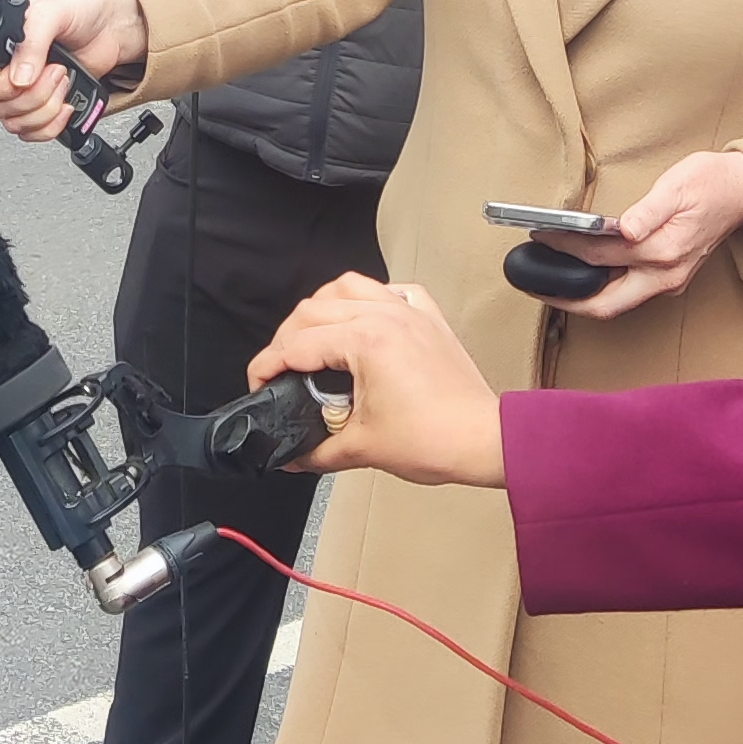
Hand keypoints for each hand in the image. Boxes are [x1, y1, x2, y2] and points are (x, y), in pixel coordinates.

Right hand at [0, 0, 149, 143]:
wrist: (113, 24)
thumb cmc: (80, 8)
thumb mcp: (51, 13)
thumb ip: (31, 42)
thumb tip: (18, 77)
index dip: (1, 86)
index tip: (29, 75)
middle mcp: (5, 71)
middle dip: (33, 96)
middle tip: (56, 71)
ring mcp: (23, 92)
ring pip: (16, 124)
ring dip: (45, 110)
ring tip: (64, 82)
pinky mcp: (43, 107)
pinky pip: (34, 133)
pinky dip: (52, 126)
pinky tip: (66, 106)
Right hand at [246, 273, 505, 487]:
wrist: (485, 440)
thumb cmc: (437, 439)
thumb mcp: (362, 449)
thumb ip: (316, 451)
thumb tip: (290, 456)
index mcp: (364, 341)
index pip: (295, 345)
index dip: (266, 366)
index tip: (257, 384)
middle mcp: (384, 316)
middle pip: (312, 309)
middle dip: (286, 339)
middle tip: (280, 371)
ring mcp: (408, 313)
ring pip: (347, 286)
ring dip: (321, 308)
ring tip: (312, 338)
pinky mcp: (427, 319)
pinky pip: (390, 290)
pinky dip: (369, 299)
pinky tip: (362, 320)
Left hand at [551, 149, 742, 320]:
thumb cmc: (711, 183)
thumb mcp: (678, 186)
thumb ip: (648, 210)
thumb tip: (623, 228)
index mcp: (664, 252)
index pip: (599, 255)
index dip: (565, 248)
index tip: (539, 237)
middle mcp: (666, 275)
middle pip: (605, 304)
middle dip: (566, 300)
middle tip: (534, 286)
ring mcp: (669, 281)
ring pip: (616, 303)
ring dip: (582, 297)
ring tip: (550, 282)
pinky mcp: (669, 278)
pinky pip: (627, 292)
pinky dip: (600, 288)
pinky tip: (582, 273)